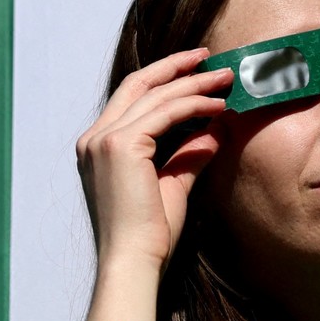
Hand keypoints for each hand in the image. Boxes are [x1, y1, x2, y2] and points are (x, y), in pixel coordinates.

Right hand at [75, 49, 232, 272]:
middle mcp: (94, 137)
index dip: (163, 78)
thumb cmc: (150, 235)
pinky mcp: (121, 145)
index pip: (130, 97)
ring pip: (155, 94)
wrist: (133, 263)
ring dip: (194, 83)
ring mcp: (103, 139)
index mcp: (97, 146)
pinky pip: (166, 113)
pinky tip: (218, 106)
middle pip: (138, 83)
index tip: (194, 70)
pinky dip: (194, 104)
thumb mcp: (172, 183)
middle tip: (209, 57)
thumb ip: (188, 154)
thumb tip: (215, 129)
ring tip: (225, 79)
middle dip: (176, 66)